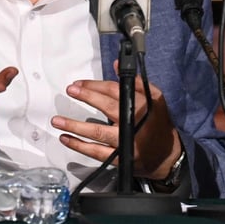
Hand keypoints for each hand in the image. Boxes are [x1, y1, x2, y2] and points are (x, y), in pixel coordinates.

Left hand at [51, 76, 181, 180]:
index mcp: (142, 105)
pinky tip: (66, 139)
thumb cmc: (158, 123)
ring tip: (57, 120)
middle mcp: (133, 123)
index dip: (95, 86)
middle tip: (70, 91)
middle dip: (86, 97)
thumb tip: (115, 65)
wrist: (166, 155)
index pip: (115, 91)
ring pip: (97, 132)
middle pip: (106, 107)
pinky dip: (79, 146)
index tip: (79, 84)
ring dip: (75, 126)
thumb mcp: (155, 97)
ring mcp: (125, 142)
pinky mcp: (119, 158)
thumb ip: (135, 81)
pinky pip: (96, 152)